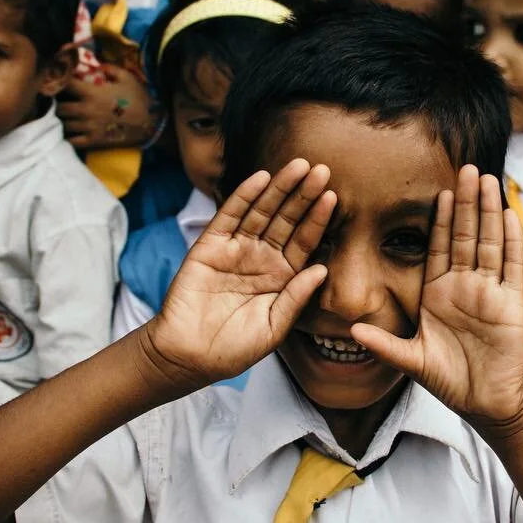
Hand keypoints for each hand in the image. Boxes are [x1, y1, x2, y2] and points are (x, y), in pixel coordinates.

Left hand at [58, 65, 156, 149]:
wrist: (150, 125)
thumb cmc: (139, 99)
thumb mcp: (127, 77)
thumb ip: (109, 68)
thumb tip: (96, 64)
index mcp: (92, 93)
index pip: (66, 84)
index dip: (58, 81)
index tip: (56, 79)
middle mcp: (86, 110)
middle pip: (59, 107)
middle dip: (55, 103)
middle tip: (55, 101)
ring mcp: (88, 128)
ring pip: (63, 124)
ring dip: (60, 120)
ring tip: (60, 116)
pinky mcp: (93, 141)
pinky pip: (72, 141)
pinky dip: (67, 136)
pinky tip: (67, 132)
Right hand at [147, 159, 335, 385]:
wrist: (188, 356)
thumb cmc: (233, 348)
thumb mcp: (273, 328)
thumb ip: (296, 298)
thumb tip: (322, 269)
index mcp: (281, 276)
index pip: (304, 242)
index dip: (317, 219)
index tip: (333, 197)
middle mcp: (261, 258)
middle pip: (287, 219)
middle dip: (303, 195)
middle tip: (322, 170)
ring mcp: (236, 249)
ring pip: (262, 211)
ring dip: (279, 188)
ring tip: (299, 166)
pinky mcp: (210, 246)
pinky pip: (229, 216)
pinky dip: (244, 196)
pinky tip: (261, 178)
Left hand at [351, 167, 522, 429]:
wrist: (485, 404)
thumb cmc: (448, 381)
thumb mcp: (411, 360)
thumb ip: (384, 344)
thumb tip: (349, 332)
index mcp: (438, 293)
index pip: (440, 247)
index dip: (441, 220)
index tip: (439, 192)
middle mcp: (465, 286)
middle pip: (467, 236)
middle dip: (466, 203)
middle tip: (467, 169)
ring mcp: (491, 292)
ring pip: (491, 243)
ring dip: (490, 211)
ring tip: (489, 180)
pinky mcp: (513, 304)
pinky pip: (513, 266)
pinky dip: (513, 241)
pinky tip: (511, 215)